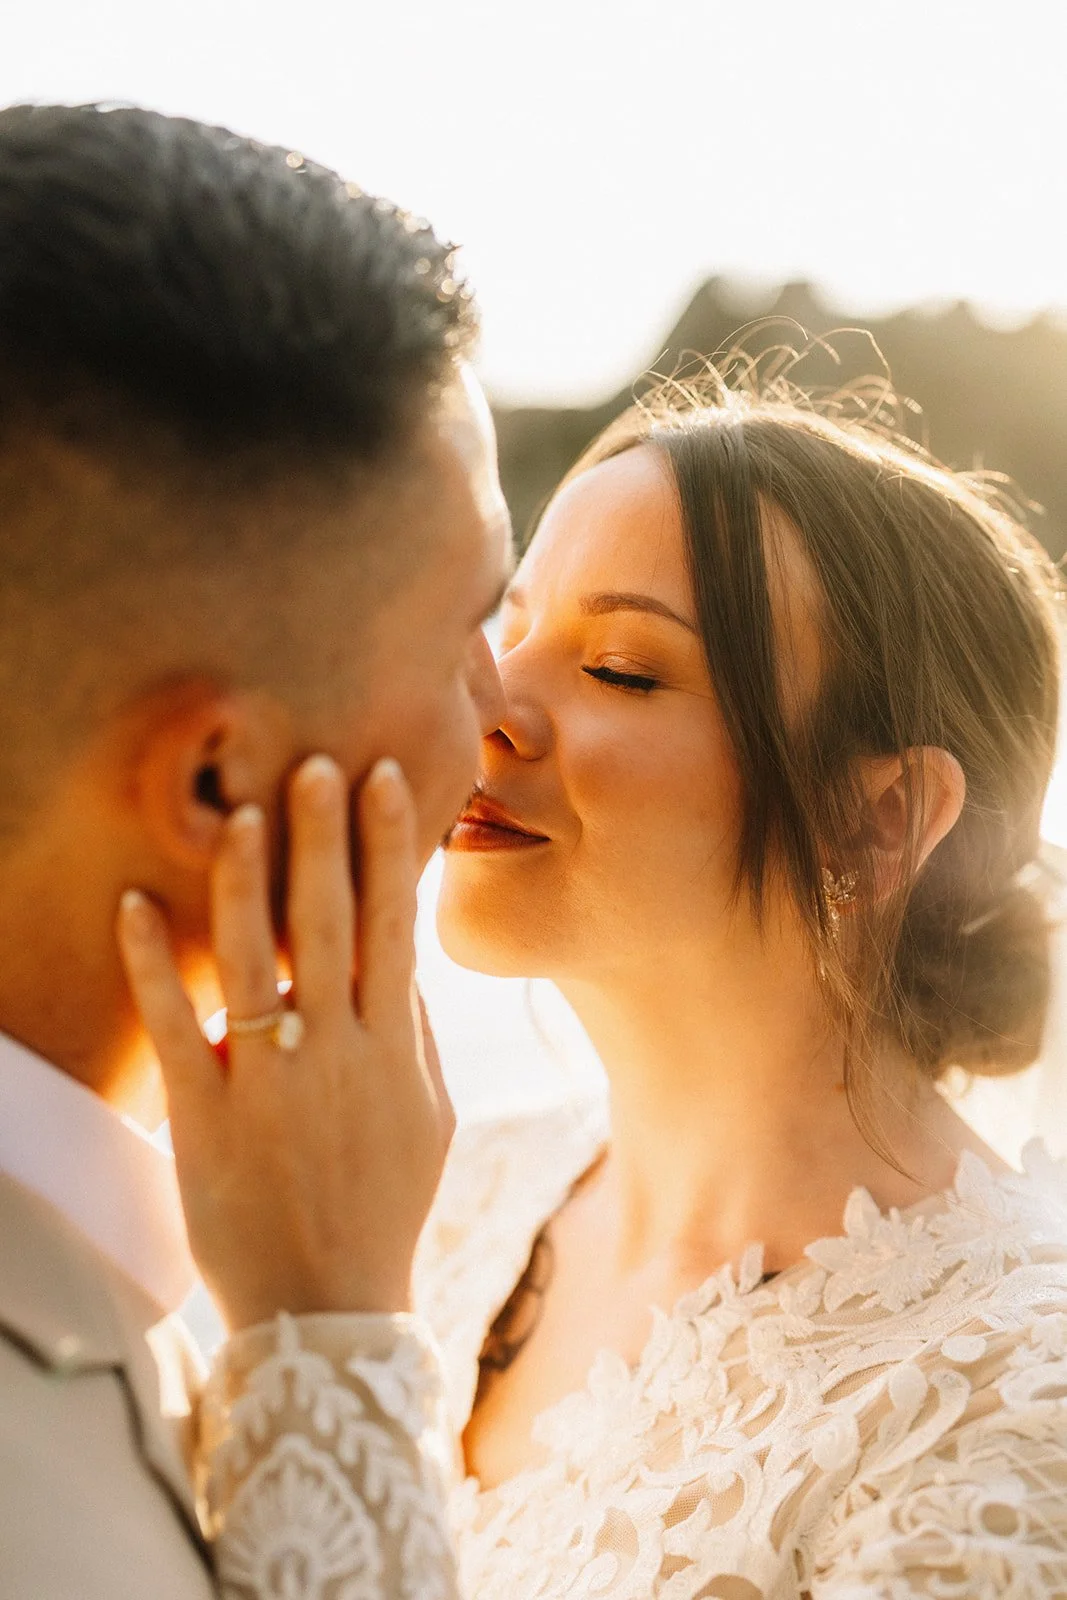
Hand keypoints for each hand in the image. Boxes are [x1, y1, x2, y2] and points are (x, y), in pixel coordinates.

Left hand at [117, 755, 453, 1328]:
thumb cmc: (385, 1203)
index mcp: (391, 1046)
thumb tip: (400, 954)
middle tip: (316, 763)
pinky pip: (179, 1027)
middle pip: (329, 925)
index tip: (389, 777)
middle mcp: (336, 1052)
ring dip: (249, 880)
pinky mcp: (208, 1116)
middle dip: (326, 838)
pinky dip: (154, 964)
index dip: (391, 848)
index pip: (393, 924)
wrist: (328, 1305)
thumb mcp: (428, 1116)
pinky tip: (136, 901)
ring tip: (243, 811)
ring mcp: (270, 1082)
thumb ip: (414, 1032)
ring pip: (257, 961)